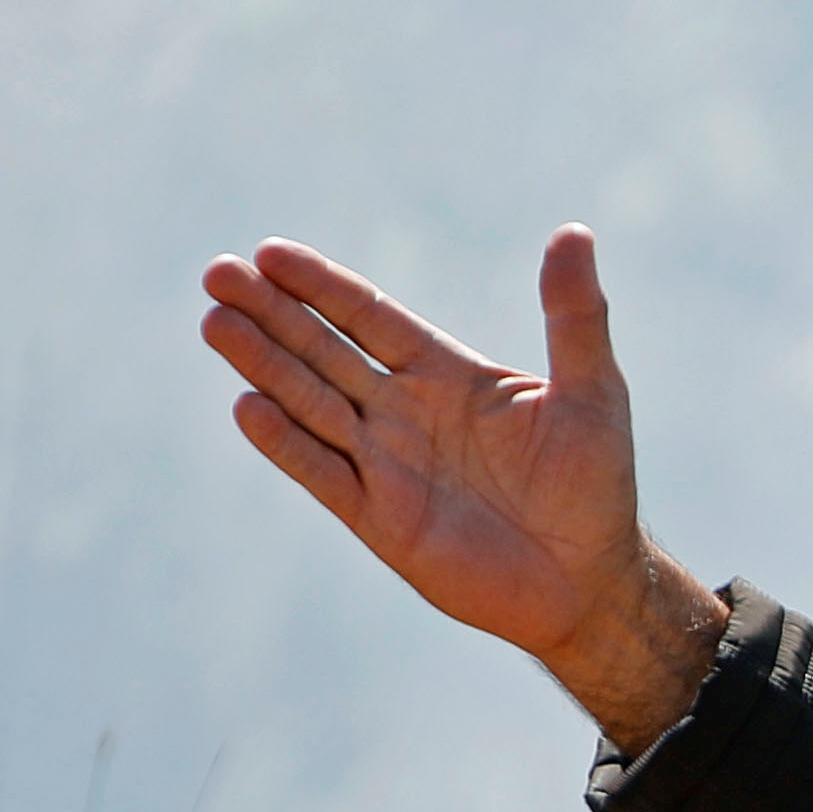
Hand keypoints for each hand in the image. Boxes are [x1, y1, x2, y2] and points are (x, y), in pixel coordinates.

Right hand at [202, 228, 722, 746]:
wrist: (588, 580)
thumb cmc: (597, 484)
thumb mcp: (592, 390)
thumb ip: (575, 316)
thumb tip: (574, 231)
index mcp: (449, 376)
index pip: (372, 318)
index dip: (323, 287)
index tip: (271, 252)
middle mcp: (406, 413)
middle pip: (324, 351)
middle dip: (272, 314)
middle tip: (217, 273)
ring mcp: (387, 465)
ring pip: (310, 402)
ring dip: (263, 364)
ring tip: (215, 322)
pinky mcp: (379, 518)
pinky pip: (322, 472)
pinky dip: (285, 442)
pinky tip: (247, 404)